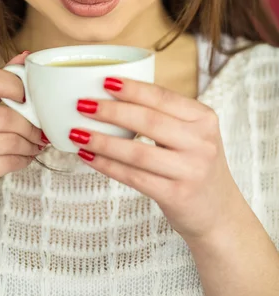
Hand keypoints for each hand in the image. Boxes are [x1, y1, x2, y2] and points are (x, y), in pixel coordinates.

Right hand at [0, 52, 43, 225]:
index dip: (13, 84)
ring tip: (34, 143)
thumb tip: (23, 58)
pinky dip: (23, 158)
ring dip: (30, 142)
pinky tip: (24, 156)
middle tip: (39, 127)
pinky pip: (10, 158)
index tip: (26, 94)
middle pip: (4, 113)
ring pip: (10, 137)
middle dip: (29, 122)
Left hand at [69, 77, 241, 242]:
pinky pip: (134, 177)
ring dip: (102, 141)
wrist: (219, 214)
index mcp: (204, 119)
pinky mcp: (177, 196)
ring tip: (77, 132)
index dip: (132, 89)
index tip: (104, 81)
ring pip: (137, 152)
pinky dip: (107, 166)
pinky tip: (88, 157)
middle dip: (111, 111)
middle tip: (82, 104)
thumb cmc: (195, 165)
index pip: (163, 97)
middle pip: (148, 121)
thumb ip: (166, 116)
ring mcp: (190, 171)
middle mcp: (201, 143)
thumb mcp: (193, 134)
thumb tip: (113, 96)